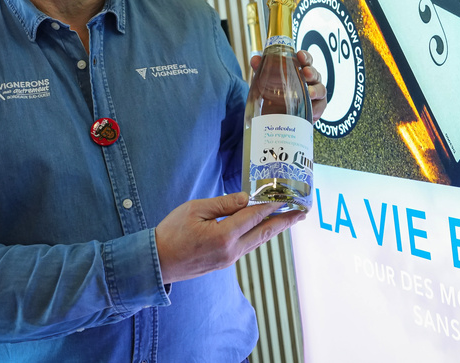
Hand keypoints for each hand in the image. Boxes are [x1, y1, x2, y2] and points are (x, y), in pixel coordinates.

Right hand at [155, 192, 304, 284]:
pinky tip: (264, 228)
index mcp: (224, 236)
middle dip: (285, 221)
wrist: (156, 262)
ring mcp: (228, 260)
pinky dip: (260, 235)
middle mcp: (231, 251)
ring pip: (258, 241)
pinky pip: (248, 246)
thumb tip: (246, 198)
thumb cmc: (171, 233)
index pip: (254, 216)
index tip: (287, 197)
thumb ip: (224, 204)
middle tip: (303, 212)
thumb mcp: (195, 210)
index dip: (272, 205)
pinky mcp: (224, 263)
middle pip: (264, 233)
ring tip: (290, 219)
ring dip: (275, 229)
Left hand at [249, 49, 327, 121]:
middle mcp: (310, 80)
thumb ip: (262, 69)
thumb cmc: (279, 93)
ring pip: (320, 88)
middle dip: (311, 72)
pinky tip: (312, 110)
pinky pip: (321, 105)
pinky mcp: (317, 107)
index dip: (305, 56)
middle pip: (314, 73)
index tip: (300, 55)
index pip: (305, 60)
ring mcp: (315, 93)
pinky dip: (317, 107)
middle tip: (305, 73)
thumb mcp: (268, 81)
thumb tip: (255, 59)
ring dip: (316, 89)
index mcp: (300, 70)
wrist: (281, 116)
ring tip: (310, 93)